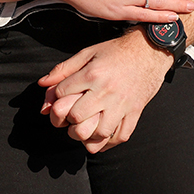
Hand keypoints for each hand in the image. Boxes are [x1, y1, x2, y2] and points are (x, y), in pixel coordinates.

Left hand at [38, 29, 173, 152]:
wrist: (149, 50)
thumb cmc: (117, 51)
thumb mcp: (88, 53)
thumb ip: (64, 69)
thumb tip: (43, 84)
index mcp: (92, 74)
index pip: (62, 94)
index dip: (55, 99)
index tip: (59, 99)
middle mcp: (106, 91)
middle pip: (76, 117)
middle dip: (67, 120)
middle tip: (68, 117)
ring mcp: (122, 104)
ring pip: (98, 133)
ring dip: (85, 135)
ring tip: (82, 128)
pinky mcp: (135, 112)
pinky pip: (120, 136)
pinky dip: (107, 143)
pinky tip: (99, 137)